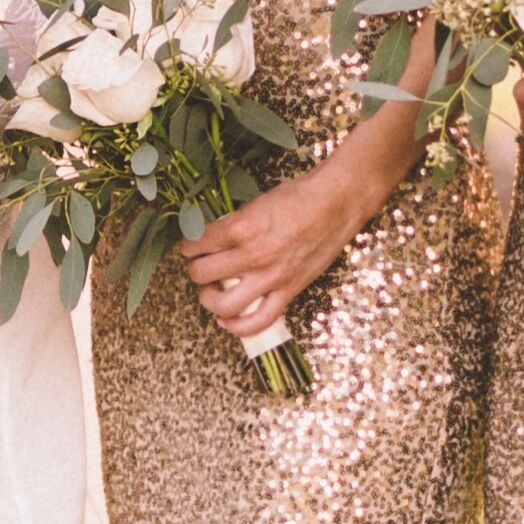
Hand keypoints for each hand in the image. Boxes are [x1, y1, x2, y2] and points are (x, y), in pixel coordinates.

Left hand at [178, 145, 385, 348]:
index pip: (197, 244)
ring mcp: (271, 276)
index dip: (187, 246)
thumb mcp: (256, 202)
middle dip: (195, 270)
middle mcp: (252, 254)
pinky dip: (237, 327)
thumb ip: (233, 223)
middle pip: (202, 274)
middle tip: (199, 266)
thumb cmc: (299, 196)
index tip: (190, 247)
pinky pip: (259, 321)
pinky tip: (225, 321)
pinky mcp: (288, 290)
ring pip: (223, 304)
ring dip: (209, 300)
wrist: (336, 203)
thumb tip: (212, 237)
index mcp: (241, 226)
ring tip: (210, 292)